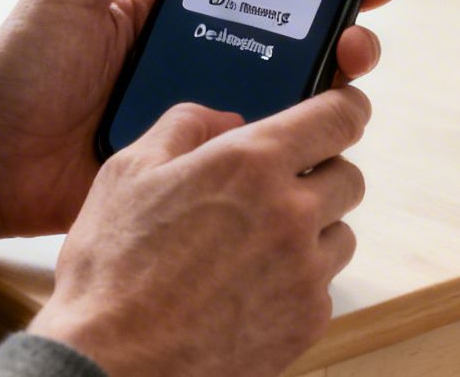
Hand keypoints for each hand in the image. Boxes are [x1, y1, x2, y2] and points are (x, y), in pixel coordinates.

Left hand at [0, 0, 397, 263]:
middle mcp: (194, 60)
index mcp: (169, 11)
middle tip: (361, 19)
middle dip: (338, 23)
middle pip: (286, 39)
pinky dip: (290, 140)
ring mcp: (198, 115)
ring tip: (347, 66)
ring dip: (327, 81)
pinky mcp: (194, 168)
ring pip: (283, 97)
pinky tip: (313, 129)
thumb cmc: (15, 71)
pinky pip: (254, 155)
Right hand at [27, 88, 371, 376]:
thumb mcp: (128, 172)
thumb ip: (183, 127)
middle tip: (279, 188)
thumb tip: (225, 120)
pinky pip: (325, 287)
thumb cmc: (111, 269)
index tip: (343, 111)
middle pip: (348, 177)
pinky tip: (250, 288)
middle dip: (321, 174)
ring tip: (257, 245)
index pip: (339, 117)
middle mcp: (291, 212)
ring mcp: (305, 272)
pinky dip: (299, 281)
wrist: (112, 363)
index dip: (345, 108)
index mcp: (251, 163)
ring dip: (313, 231)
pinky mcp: (307, 322)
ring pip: (341, 235)